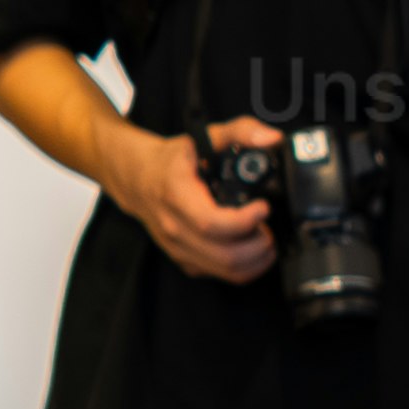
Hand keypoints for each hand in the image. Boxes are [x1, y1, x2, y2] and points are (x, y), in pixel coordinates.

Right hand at [105, 127, 275, 281]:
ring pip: (225, 270)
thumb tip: (271, 139)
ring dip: (255, 260)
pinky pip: (219, 275)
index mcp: (178, 196)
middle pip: (225, 255)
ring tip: (265, 239)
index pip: (212, 223)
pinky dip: (243, 268)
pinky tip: (251, 249)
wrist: (137, 179)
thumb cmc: (170, 161)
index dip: (245, 221)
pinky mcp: (185, 260)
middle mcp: (175, 228)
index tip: (263, 207)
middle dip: (258, 245)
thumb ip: (240, 132)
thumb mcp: (203, 137)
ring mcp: (179, 248)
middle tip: (268, 226)